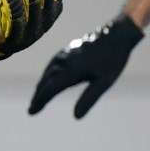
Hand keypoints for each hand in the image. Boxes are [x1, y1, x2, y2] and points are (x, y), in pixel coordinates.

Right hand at [27, 13, 144, 117]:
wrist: (117, 33)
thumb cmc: (113, 59)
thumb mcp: (104, 82)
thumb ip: (89, 99)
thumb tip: (76, 117)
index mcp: (72, 70)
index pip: (51, 88)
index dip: (40, 100)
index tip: (31, 111)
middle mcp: (65, 61)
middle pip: (46, 81)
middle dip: (39, 95)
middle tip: (32, 109)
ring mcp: (66, 53)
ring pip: (48, 71)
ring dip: (41, 85)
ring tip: (37, 96)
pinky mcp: (69, 49)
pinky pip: (53, 64)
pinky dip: (47, 73)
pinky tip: (48, 77)